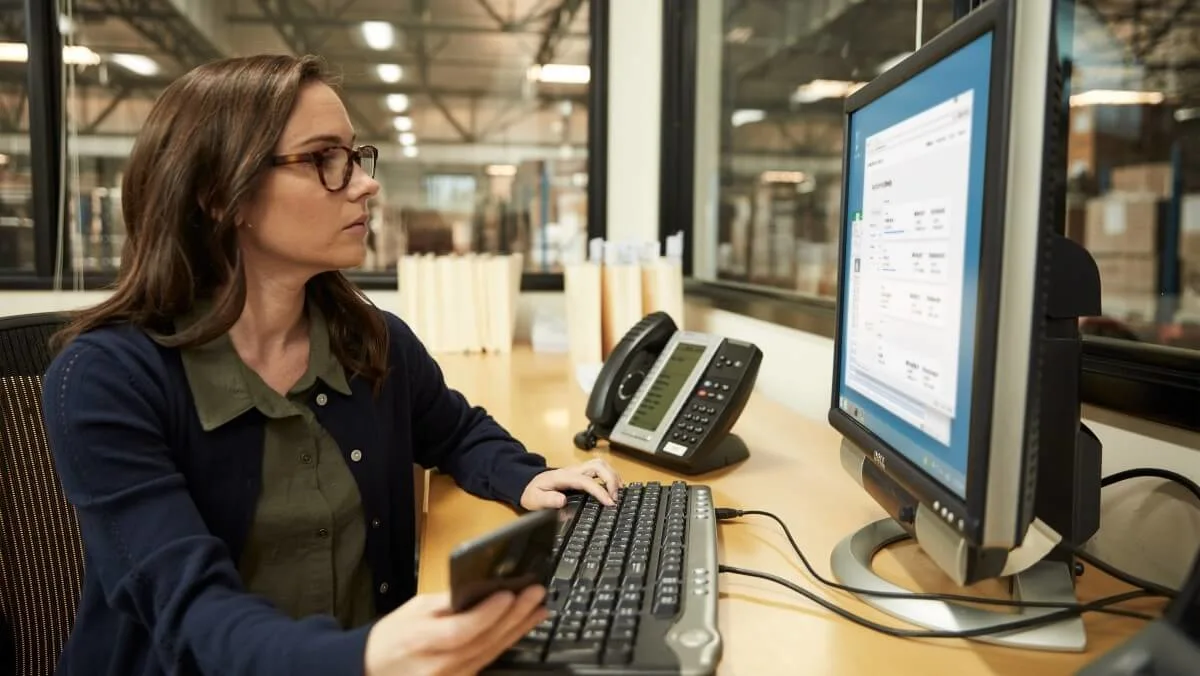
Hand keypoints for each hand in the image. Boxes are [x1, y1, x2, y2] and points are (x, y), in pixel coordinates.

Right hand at [363, 585, 546, 675]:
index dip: (488, 613)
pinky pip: (488, 661)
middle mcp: (439, 664)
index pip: (462, 629)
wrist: (374, 668)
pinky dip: (506, 642)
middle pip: (484, 641)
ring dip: (518, 629)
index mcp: (422, 640)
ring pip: (492, 652)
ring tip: (537, 609)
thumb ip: (449, 601)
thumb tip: (482, 588)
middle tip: (535, 594)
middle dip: (514, 615)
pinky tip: (520, 629)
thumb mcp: (415, 608)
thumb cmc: (393, 636)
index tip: (508, 593)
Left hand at [520, 458, 621, 508]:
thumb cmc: (533, 492)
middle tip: (616, 498)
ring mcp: (579, 470)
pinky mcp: (582, 473)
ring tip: (619, 493)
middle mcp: (573, 470)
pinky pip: (600, 469)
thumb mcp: (535, 499)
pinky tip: (614, 488)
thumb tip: (562, 500)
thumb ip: (547, 500)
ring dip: (613, 476)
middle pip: (598, 465)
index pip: (586, 480)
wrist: (529, 483)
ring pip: (601, 464)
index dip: (600, 490)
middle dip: (611, 479)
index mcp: (564, 477)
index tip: (609, 502)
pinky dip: (610, 476)